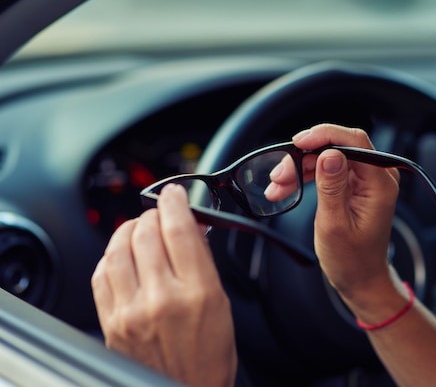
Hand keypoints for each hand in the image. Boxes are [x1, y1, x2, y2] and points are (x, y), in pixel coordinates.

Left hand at [91, 184, 236, 386]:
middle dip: (153, 214)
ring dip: (129, 230)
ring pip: (118, 248)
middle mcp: (161, 299)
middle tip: (161, 214)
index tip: (174, 193)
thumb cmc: (210, 355)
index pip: (179, 229)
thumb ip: (202, 261)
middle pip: (146, 233)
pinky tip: (122, 255)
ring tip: (139, 230)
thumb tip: (190, 227)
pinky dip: (110, 256)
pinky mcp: (111, 323)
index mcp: (198, 292)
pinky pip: (100, 274)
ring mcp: (131, 312)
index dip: (174, 201)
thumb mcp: (221, 303)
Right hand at [291, 124, 400, 300]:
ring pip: (327, 157)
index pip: (354, 142)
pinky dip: (305, 176)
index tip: (298, 142)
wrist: (360, 278)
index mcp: (380, 184)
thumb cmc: (352, 259)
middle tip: (279, 174)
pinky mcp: (353, 185)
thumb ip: (332, 187)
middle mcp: (376, 176)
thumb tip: (329, 154)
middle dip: (305, 156)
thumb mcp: (335, 224)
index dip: (324, 135)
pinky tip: (286, 188)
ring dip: (300, 167)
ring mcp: (365, 180)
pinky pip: (327, 169)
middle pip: (337, 147)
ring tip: (278, 186)